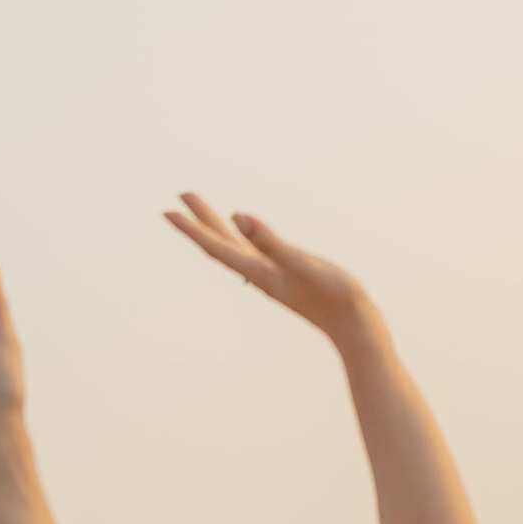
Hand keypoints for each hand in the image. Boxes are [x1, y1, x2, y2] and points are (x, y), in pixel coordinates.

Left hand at [164, 196, 373, 339]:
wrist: (354, 326)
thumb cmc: (333, 295)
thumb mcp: (302, 263)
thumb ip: (270, 241)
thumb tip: (237, 218)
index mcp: (258, 271)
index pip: (217, 246)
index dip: (192, 228)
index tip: (168, 211)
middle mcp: (258, 274)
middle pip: (221, 243)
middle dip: (200, 220)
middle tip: (180, 196)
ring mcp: (271, 276)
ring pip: (234, 248)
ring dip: (216, 229)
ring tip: (203, 213)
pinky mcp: (284, 276)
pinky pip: (252, 253)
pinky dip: (239, 239)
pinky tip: (242, 238)